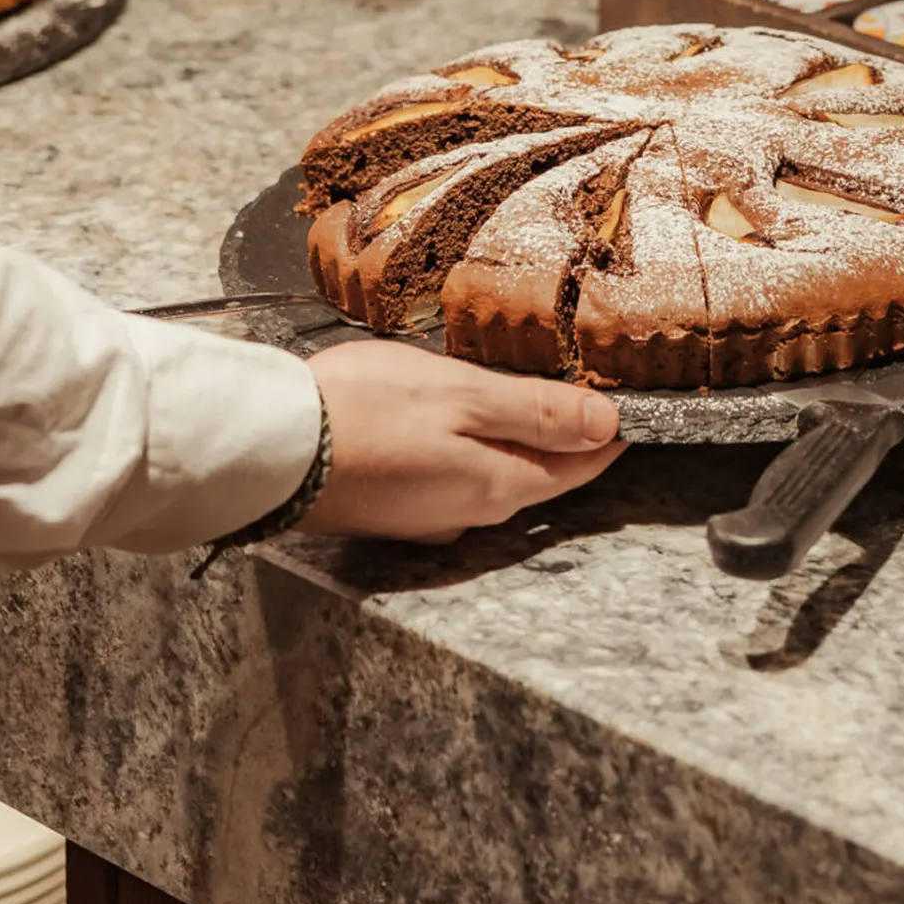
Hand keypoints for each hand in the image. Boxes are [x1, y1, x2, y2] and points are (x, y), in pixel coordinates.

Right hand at [301, 338, 625, 542]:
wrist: (270, 450)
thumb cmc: (364, 412)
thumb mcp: (462, 396)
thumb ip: (535, 411)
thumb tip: (607, 423)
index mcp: (499, 486)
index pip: (581, 465)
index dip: (611, 431)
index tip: (634, 401)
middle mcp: (469, 513)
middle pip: (539, 473)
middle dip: (565, 435)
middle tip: (587, 387)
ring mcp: (427, 516)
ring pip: (493, 475)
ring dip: (513, 440)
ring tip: (522, 394)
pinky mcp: (392, 507)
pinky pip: (451, 476)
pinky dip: (467, 447)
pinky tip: (454, 418)